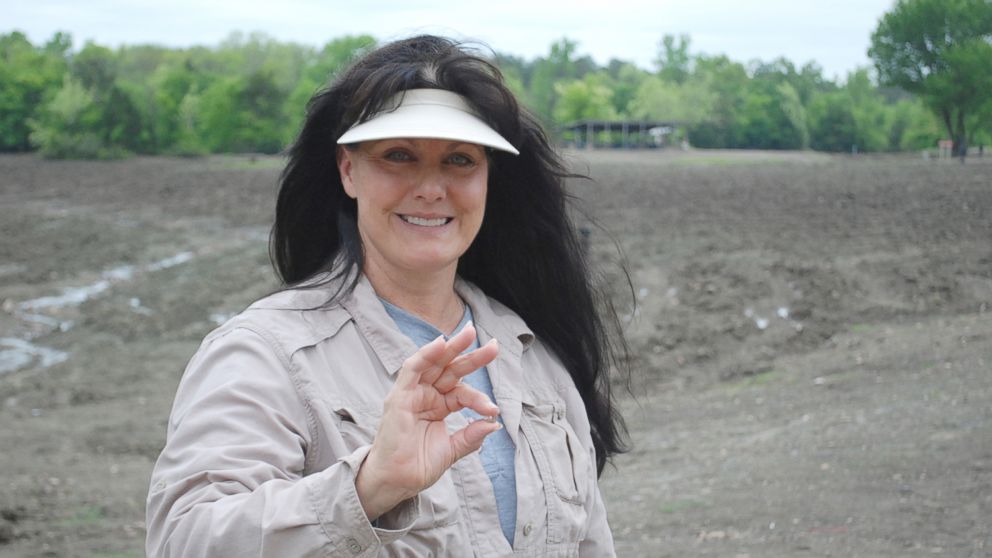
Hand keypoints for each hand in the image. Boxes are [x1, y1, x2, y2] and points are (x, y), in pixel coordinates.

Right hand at [355, 322, 500, 519]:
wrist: (396, 482)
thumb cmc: (418, 466)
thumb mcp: (452, 450)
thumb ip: (471, 436)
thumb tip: (494, 424)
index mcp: (439, 405)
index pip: (462, 392)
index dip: (479, 398)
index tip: (493, 409)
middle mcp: (426, 395)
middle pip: (452, 369)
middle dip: (472, 356)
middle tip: (494, 345)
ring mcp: (412, 393)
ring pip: (434, 363)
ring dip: (452, 347)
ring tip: (470, 334)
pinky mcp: (400, 396)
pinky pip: (412, 369)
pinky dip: (426, 355)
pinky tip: (441, 343)